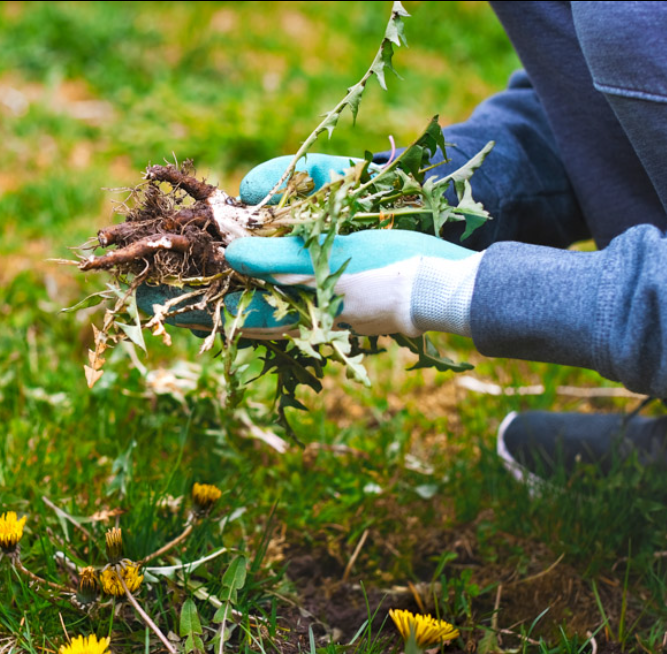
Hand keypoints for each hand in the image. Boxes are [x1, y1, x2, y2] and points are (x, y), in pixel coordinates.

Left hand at [138, 154, 482, 338]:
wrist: (443, 286)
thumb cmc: (392, 272)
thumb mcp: (332, 260)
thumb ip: (279, 257)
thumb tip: (231, 252)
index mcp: (294, 309)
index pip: (225, 308)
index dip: (185, 301)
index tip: (144, 292)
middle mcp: (296, 309)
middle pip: (232, 306)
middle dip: (194, 296)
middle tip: (153, 285)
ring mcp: (312, 301)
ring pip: (253, 297)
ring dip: (220, 287)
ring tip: (187, 279)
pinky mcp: (330, 289)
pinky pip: (280, 287)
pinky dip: (256, 279)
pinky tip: (245, 269)